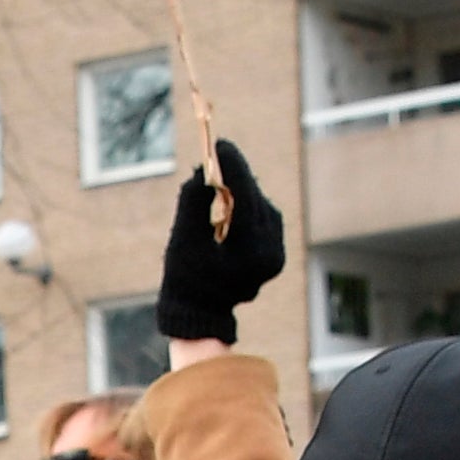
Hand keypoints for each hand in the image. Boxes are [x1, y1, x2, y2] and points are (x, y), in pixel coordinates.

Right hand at [153, 139, 286, 345]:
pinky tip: (230, 200)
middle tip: (219, 152)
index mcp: (251, 251)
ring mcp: (276, 254)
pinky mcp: (274, 254)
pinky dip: (247, 206)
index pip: (245, 197)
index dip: (232, 167)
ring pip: (260, 207)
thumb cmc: (185, 281)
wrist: (199, 315)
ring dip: (242, 190)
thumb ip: (194, 202)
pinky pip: (262, 219)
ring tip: (221, 176)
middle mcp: (271, 252)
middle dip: (236, 175)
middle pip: (255, 200)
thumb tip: (204, 170)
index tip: (220, 145)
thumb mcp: (184, 240)